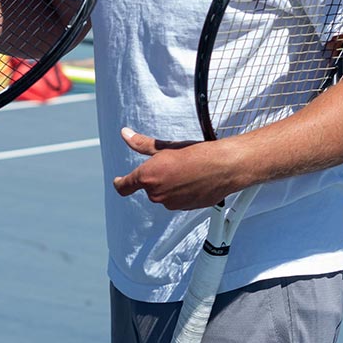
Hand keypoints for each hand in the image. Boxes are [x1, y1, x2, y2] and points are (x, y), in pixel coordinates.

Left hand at [111, 128, 239, 210]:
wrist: (223, 167)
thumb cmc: (196, 154)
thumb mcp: (166, 147)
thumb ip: (141, 144)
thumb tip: (125, 134)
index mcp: (147, 177)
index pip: (124, 187)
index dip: (120, 183)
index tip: (119, 181)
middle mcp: (156, 193)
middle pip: (148, 187)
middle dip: (155, 178)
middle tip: (171, 164)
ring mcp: (170, 203)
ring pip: (163, 194)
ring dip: (168, 185)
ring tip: (185, 171)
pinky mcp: (184, 208)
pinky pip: (176, 200)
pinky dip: (180, 192)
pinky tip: (192, 180)